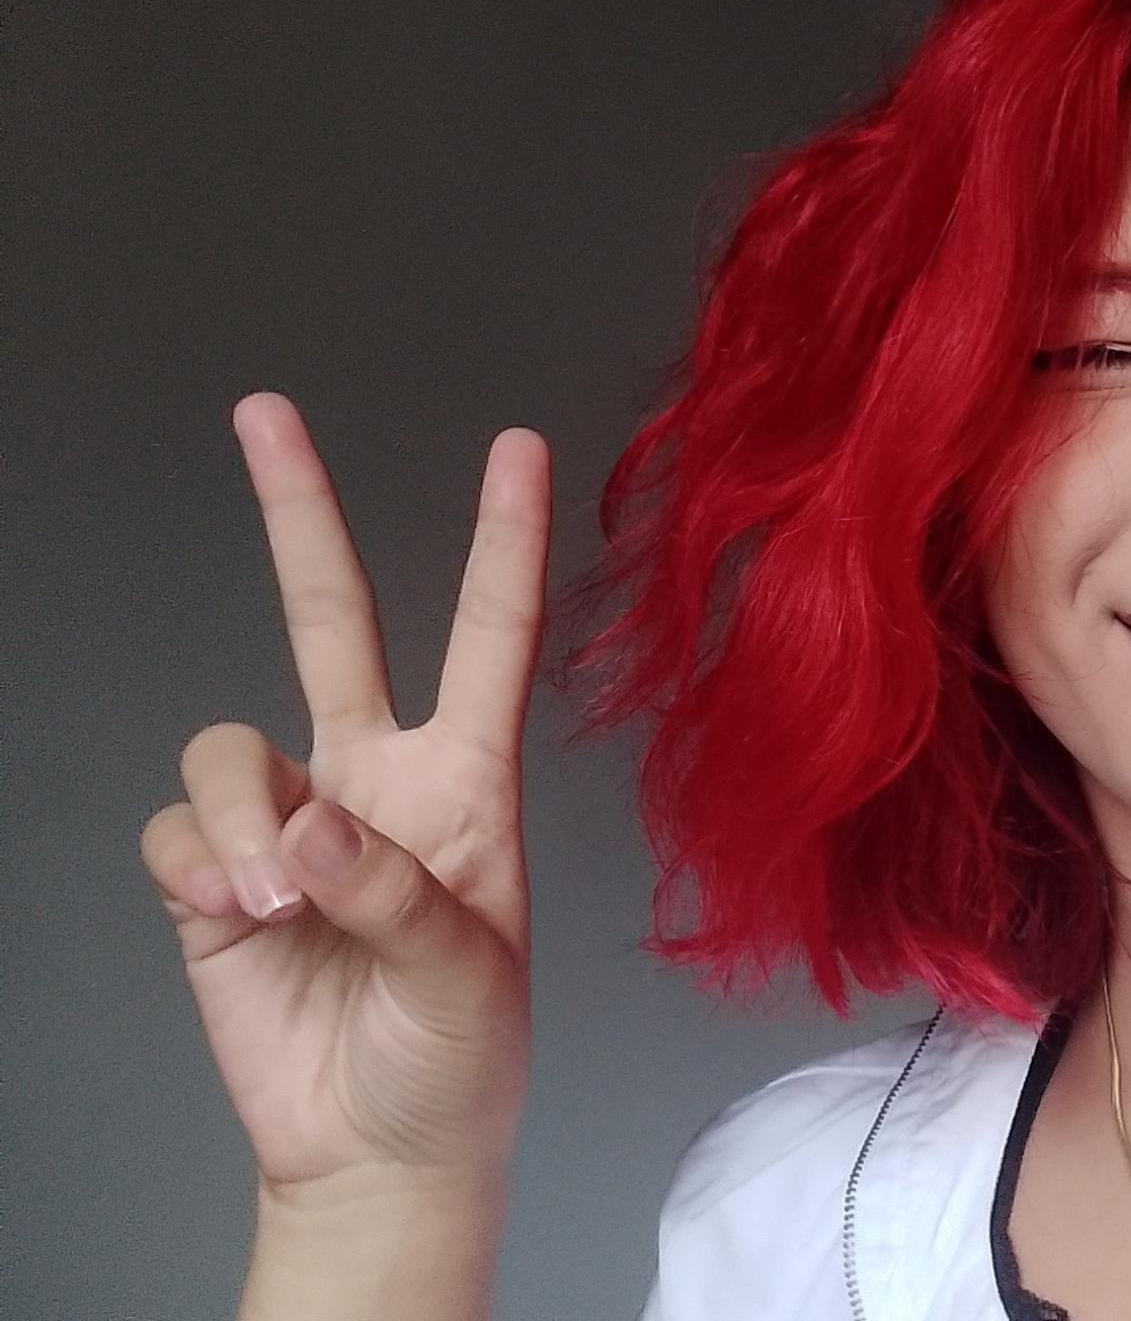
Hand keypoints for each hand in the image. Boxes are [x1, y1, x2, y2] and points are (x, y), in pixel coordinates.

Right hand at [142, 392, 549, 1196]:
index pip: (489, 641)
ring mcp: (291, 822)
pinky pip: (180, 826)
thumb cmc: (458, 1060)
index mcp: (467, 786)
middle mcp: (375, 781)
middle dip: (299, 515)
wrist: (377, 1150)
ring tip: (276, 905)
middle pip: (331, 620)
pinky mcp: (216, 874)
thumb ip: (394, 892)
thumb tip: (306, 830)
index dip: (503, 544)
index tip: (518, 447)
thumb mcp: (468, 977)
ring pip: (231, 745)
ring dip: (244, 818)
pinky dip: (200, 865)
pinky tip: (235, 918)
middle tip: (266, 412)